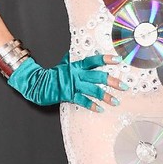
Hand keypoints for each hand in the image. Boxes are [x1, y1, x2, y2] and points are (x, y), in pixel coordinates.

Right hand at [8, 52, 124, 110]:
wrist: (38, 83)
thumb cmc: (54, 74)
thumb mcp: (66, 63)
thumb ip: (77, 60)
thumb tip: (89, 54)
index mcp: (77, 65)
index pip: (94, 61)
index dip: (106, 60)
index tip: (118, 60)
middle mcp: (77, 74)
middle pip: (98, 77)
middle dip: (112, 81)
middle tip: (124, 86)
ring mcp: (73, 85)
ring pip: (93, 90)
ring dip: (105, 96)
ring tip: (116, 101)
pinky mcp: (68, 95)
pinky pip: (82, 101)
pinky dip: (91, 105)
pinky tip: (100, 109)